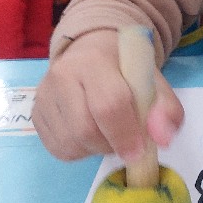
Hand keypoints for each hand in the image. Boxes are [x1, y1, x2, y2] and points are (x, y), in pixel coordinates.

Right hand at [32, 29, 183, 161]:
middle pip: (85, 129)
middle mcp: (62, 75)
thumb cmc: (125, 69)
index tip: (139, 151)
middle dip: (111, 145)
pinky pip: (58, 148)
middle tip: (126, 143)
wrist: (91, 51)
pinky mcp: (36, 114)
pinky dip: (80, 151)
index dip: (126, 134)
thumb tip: (163, 138)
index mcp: (95, 60)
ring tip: (108, 134)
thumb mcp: (153, 81)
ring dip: (95, 150)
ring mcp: (44, 95)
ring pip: (70, 143)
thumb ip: (166, 108)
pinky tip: (90, 136)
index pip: (108, 104)